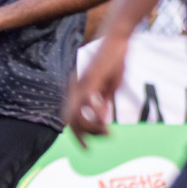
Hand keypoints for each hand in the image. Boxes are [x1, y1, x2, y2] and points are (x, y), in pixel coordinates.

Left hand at [65, 32, 127, 146]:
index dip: (76, 135)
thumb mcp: (109, 86)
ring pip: (76, 114)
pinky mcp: (91, 78)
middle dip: (79, 137)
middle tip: (90, 148)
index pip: (70, 118)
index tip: (87, 147)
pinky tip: (105, 119)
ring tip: (106, 132)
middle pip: (69, 120)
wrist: (117, 39)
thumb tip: (100, 118)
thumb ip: (102, 101)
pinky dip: (95, 114)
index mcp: (78, 90)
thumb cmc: (114, 61)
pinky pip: (87, 100)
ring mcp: (82, 83)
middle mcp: (75, 88)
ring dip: (90, 128)